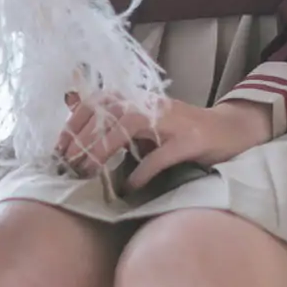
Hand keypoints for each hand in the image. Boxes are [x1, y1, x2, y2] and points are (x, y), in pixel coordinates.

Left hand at [55, 87, 273, 189]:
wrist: (228, 131)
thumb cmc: (180, 130)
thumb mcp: (144, 122)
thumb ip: (114, 120)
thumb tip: (71, 111)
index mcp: (138, 99)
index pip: (97, 102)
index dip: (74, 123)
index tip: (58, 148)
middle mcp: (151, 104)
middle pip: (107, 113)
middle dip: (82, 138)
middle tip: (68, 164)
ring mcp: (172, 120)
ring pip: (128, 126)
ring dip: (104, 149)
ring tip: (88, 171)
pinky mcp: (190, 140)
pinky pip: (159, 157)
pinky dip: (141, 172)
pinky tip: (128, 188)